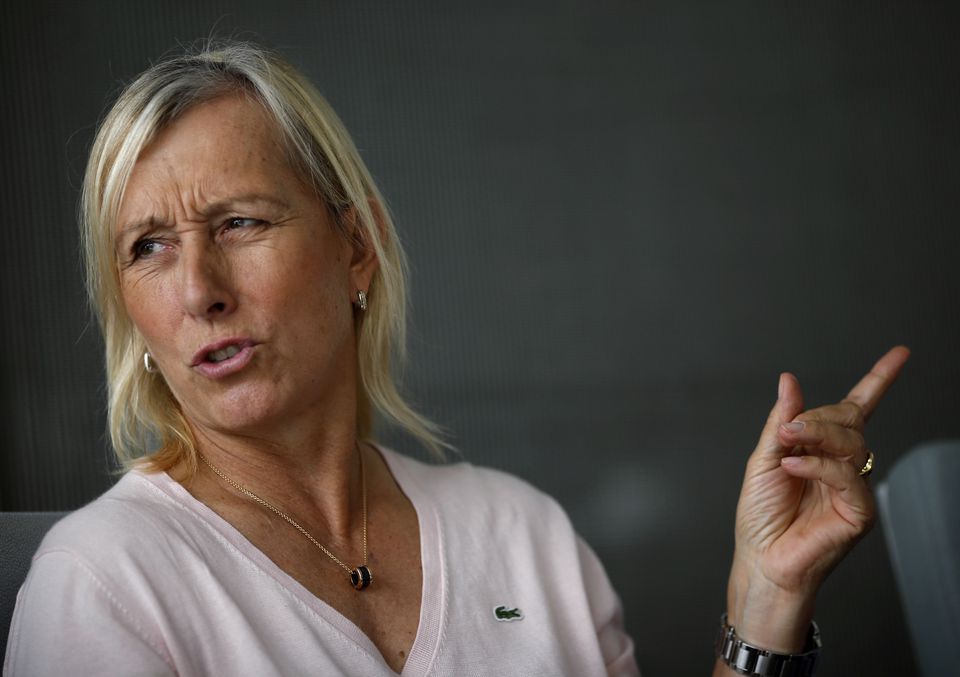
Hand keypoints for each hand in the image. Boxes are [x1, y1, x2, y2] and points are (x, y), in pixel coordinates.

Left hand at [725, 346, 909, 652]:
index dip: (879, 380)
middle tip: (787, 430)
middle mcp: (842, 466)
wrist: (760, 560)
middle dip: (817, 418)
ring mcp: (852, 489)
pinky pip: (846, 476)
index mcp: (822, 450)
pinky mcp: (858, 513)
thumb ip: (781, 421)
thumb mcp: (764, 459)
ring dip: (816, 434)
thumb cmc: (761, 516)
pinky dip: (817, 466)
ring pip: (850, 443)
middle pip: (848, 421)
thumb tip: (789, 380)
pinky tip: (794, 467)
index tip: (901, 353)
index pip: (856, 408)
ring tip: (787, 442)